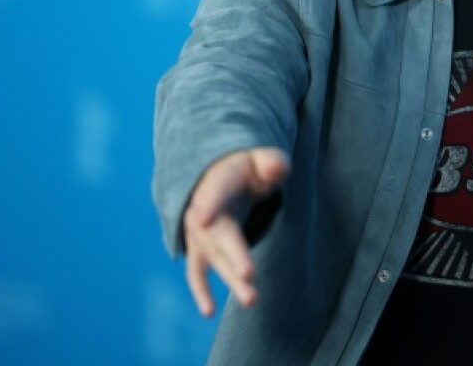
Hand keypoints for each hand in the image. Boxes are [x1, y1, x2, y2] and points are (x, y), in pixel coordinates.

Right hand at [182, 147, 288, 316]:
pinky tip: (208, 312)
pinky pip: (197, 273)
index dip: (210, 204)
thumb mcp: (260, 159)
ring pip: (213, 259)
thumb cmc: (246, 170)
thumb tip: (275, 168)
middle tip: (249, 274)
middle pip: (219, 235)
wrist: (218, 178)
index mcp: (216, 184)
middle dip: (233, 255)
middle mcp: (202, 211)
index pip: (214, 194)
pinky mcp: (199, 251)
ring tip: (251, 300)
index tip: (203, 217)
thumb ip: (271, 163)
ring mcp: (198, 234)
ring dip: (230, 278)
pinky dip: (200, 292)